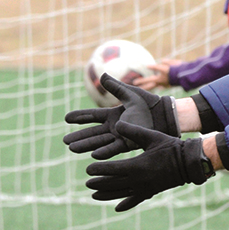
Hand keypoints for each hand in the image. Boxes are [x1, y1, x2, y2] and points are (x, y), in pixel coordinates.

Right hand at [63, 75, 179, 158]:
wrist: (163, 115)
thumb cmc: (148, 104)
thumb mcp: (130, 93)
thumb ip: (115, 86)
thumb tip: (101, 74)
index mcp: (113, 115)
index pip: (92, 116)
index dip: (79, 117)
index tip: (66, 118)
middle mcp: (113, 127)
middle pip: (92, 132)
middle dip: (79, 137)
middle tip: (65, 141)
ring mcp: (120, 136)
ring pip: (99, 142)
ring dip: (86, 145)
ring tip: (72, 148)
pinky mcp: (129, 143)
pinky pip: (114, 148)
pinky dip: (104, 151)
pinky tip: (94, 154)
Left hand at [84, 120, 213, 211]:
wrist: (189, 162)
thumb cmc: (170, 146)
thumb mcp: (151, 136)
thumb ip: (133, 131)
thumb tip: (118, 123)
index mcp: (137, 166)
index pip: (112, 170)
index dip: (99, 170)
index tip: (88, 170)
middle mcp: (139, 180)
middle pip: (114, 184)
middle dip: (99, 184)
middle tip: (87, 183)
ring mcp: (145, 188)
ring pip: (121, 194)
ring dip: (107, 195)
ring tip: (94, 196)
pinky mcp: (151, 192)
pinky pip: (136, 200)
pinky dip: (126, 204)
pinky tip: (117, 208)